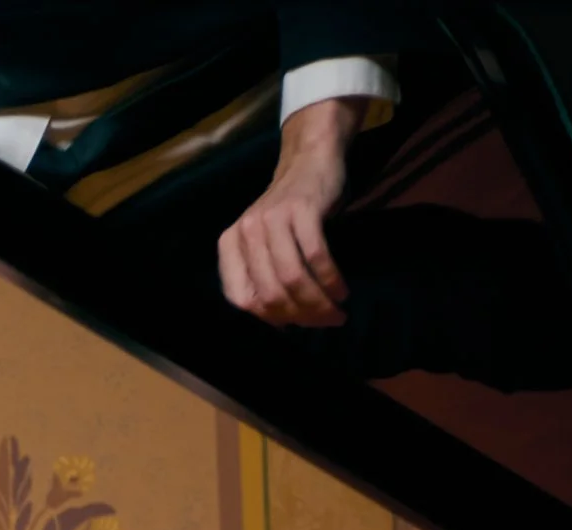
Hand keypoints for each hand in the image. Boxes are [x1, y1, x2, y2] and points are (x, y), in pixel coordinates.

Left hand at [218, 97, 363, 327]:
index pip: (240, 299)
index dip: (268, 319)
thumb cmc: (290, 212)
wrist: (310, 162)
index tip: (294, 325)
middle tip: (326, 322)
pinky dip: (331, 280)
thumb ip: (263, 277)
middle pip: (270, 293)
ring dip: (319, 303)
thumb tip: (281, 325)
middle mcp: (246, 232)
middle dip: (301, 316)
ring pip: (292, 279)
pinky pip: (316, 257)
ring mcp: (272, 219)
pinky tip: (341, 291)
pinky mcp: (301, 210)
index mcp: (230, 245)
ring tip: (337, 311)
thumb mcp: (266, 245)